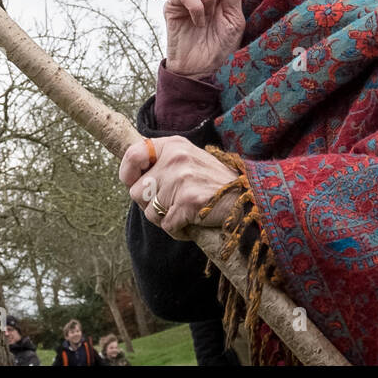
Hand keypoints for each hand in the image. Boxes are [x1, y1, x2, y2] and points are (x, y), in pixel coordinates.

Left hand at [120, 136, 241, 239]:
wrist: (250, 196)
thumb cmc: (216, 182)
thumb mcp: (189, 159)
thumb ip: (162, 163)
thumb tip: (133, 181)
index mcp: (173, 145)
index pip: (132, 155)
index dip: (128, 174)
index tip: (135, 184)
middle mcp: (175, 158)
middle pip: (137, 192)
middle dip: (151, 205)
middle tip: (173, 204)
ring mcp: (181, 179)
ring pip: (151, 213)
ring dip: (166, 219)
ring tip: (186, 213)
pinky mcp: (188, 201)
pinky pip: (167, 226)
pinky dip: (178, 231)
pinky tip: (192, 223)